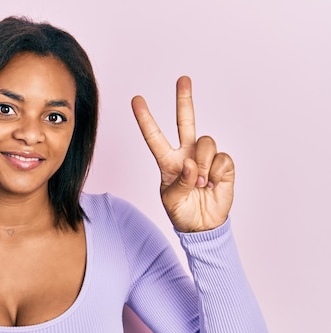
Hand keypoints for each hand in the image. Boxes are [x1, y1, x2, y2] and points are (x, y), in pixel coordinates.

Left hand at [131, 76, 233, 231]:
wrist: (202, 226)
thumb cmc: (181, 211)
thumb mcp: (170, 199)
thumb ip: (180, 181)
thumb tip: (192, 164)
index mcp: (167, 161)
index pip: (154, 137)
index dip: (145, 119)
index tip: (136, 100)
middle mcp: (186, 154)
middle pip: (185, 122)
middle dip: (184, 100)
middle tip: (182, 79)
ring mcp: (205, 158)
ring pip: (205, 142)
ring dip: (202, 164)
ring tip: (201, 183)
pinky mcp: (223, 164)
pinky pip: (221, 158)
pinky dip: (216, 172)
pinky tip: (213, 183)